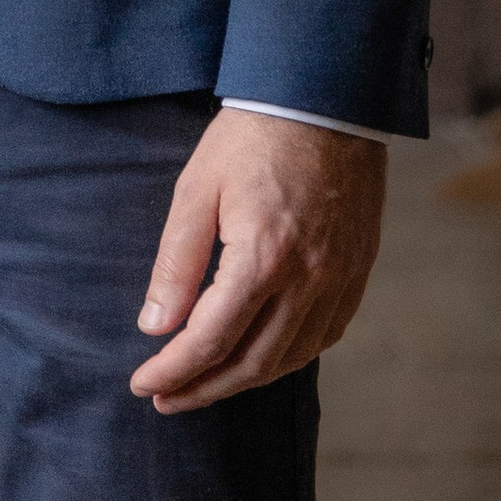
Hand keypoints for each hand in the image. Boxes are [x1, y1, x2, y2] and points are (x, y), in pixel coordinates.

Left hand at [129, 106, 386, 415]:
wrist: (324, 100)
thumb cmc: (251, 138)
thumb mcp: (196, 190)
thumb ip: (176, 264)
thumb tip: (155, 327)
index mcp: (262, 258)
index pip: (211, 338)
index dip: (174, 370)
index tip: (142, 384)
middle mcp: (308, 279)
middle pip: (253, 362)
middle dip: (205, 388)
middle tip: (166, 399)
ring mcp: (340, 279)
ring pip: (291, 356)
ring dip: (244, 380)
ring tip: (205, 385)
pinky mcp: (357, 271)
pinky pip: (324, 335)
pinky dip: (288, 358)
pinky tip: (260, 358)